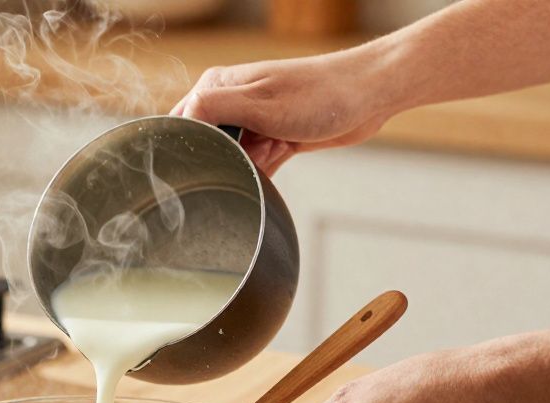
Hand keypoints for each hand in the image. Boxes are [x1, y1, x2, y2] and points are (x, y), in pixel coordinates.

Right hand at [171, 48, 399, 175]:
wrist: (369, 96)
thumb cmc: (320, 93)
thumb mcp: (260, 102)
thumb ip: (215, 108)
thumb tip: (180, 119)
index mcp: (219, 86)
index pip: (182, 121)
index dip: (189, 145)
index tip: (208, 158)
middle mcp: (232, 102)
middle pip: (208, 147)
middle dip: (227, 160)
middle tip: (254, 151)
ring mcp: (254, 121)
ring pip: (234, 160)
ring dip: (251, 165)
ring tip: (276, 146)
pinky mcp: (273, 138)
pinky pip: (256, 166)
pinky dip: (265, 170)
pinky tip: (280, 158)